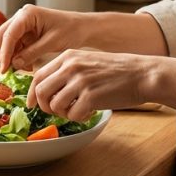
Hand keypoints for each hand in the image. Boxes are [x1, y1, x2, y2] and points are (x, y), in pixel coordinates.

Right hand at [0, 4, 83, 71]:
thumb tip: (14, 64)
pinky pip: (15, 46)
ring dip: (11, 56)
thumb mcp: (52, 43)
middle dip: (3, 54)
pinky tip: (26, 65)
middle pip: (1, 36)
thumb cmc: (71, 30)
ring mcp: (22, 24)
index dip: (4, 52)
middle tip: (7, 71)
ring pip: (6, 42)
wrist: (82, 28)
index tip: (4, 69)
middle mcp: (21, 16)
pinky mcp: (25, 33)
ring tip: (22, 69)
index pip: (9, 34)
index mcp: (28, 14)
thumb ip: (32, 53)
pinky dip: (17, 56)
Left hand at [26, 49, 156, 120]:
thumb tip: (45, 90)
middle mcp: (71, 67)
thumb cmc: (116, 71)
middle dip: (45, 106)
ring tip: (77, 111)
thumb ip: (66, 71)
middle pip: (41, 92)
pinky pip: (72, 114)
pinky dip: (78, 118)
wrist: (143, 74)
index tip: (32, 104)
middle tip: (57, 112)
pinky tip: (89, 113)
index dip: (32, 93)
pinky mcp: (91, 96)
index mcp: (68, 56)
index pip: (37, 76)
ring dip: (63, 114)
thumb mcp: (87, 61)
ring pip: (54, 105)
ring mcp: (80, 81)